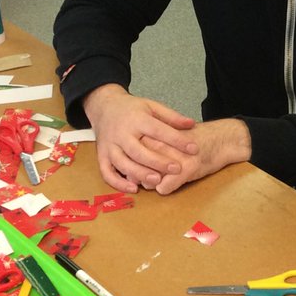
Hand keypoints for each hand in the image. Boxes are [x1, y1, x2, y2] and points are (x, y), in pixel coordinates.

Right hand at [84, 84, 198, 192]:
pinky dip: (118, 182)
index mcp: (136, 119)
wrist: (104, 107)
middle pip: (138, 151)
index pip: (158, 130)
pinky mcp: (101, 155)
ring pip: (122, 163)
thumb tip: (191, 124)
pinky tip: (134, 188)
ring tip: (157, 180)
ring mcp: (110, 145)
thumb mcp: (152, 106)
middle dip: (158, 162)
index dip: (176, 140)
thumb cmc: (132, 109)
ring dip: (139, 173)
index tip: (193, 148)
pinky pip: (106, 172)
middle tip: (177, 169)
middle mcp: (121, 133)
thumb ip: (171, 116)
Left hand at [142, 118, 251, 193]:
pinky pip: (163, 188)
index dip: (135, 164)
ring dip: (154, 183)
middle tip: (156, 172)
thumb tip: (128, 171)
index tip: (142, 164)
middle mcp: (161, 143)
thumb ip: (149, 149)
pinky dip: (167, 188)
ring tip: (167, 175)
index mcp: (155, 133)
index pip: (132, 155)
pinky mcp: (186, 169)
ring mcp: (173, 156)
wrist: (222, 139)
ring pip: (148, 180)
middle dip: (143, 175)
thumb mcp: (168, 138)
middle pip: (138, 169)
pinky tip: (177, 180)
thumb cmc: (193, 140)